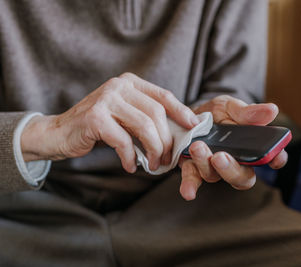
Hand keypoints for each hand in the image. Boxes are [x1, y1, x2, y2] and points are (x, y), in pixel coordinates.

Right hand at [21, 73, 198, 172]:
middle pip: (157, 114)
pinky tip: (130, 165)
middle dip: (166, 140)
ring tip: (152, 164)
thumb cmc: (98, 128)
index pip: (163, 95)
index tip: (194, 126)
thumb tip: (179, 133)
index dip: (182, 112)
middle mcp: (118, 86)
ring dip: (153, 150)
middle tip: (167, 159)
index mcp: (130, 83)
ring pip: (144, 126)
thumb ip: (146, 118)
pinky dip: (130, 157)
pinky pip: (124, 140)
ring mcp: (106, 100)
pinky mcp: (95, 117)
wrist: (59, 133)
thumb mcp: (125, 116)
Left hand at [179, 95, 287, 200]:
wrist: (187, 116)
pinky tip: (188, 193)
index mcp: (250, 148)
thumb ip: (248, 113)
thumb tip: (273, 110)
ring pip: (214, 176)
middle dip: (232, 169)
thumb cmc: (215, 114)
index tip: (275, 158)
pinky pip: (193, 180)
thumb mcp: (231, 107)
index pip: (270, 157)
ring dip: (206, 165)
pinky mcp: (194, 169)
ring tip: (197, 147)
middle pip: (242, 176)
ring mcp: (213, 168)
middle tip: (221, 156)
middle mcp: (234, 163)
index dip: (276, 159)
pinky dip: (190, 186)